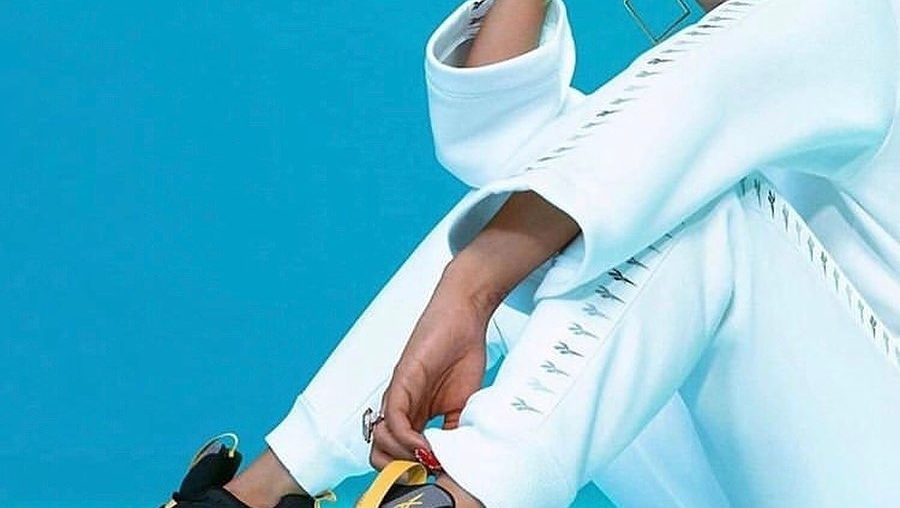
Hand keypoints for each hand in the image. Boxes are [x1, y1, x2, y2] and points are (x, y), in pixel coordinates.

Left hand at [369, 261, 500, 469]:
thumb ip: (454, 431)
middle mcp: (400, 407)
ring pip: (382, 441)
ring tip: (430, 458)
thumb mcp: (464, 404)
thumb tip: (452, 462)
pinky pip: (395, 418)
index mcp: (413, 414)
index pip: (397, 454)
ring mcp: (398, 395)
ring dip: (405, 457)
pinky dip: (408, 438)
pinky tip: (427, 443)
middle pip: (380, 453)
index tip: (433, 476)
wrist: (464, 316)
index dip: (411, 470)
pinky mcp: (401, 380)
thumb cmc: (462, 352)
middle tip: (426, 472)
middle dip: (401, 470)